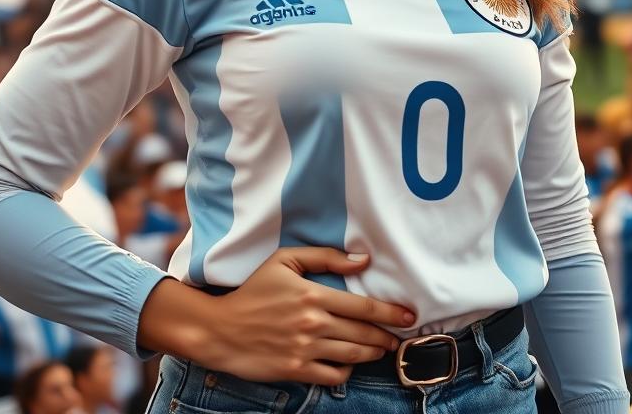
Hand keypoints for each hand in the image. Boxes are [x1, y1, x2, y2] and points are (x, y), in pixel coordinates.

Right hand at [147, 248, 414, 386]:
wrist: (222, 329)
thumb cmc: (254, 291)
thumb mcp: (284, 261)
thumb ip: (325, 257)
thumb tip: (362, 259)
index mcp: (312, 295)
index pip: (362, 306)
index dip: (390, 312)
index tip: (408, 315)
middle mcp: (313, 324)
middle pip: (363, 333)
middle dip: (386, 336)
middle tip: (398, 336)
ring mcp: (305, 350)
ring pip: (353, 354)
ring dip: (372, 353)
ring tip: (381, 349)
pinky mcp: (297, 371)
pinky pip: (334, 375)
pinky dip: (347, 370)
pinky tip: (350, 361)